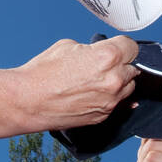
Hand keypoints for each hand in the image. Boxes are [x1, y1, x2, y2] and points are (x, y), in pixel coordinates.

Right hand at [15, 35, 138, 130]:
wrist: (28, 101)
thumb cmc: (43, 73)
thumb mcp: (68, 46)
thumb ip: (92, 49)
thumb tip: (98, 54)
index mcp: (108, 56)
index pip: (132, 46)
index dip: (122, 45)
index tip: (116, 47)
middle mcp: (114, 79)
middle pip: (132, 68)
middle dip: (120, 64)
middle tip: (102, 64)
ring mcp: (110, 101)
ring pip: (127, 87)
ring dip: (118, 82)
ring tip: (95, 80)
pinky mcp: (103, 116)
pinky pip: (117, 104)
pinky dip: (109, 97)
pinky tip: (93, 93)